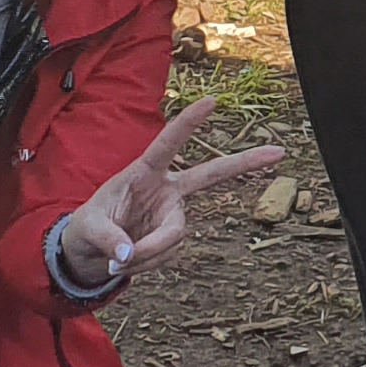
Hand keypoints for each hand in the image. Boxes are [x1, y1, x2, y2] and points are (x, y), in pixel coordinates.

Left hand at [54, 96, 289, 291]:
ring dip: (147, 254)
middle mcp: (166, 189)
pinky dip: (147, 264)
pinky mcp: (173, 237)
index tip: (211, 101)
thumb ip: (108, 240)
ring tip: (118, 260)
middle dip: (245, 164)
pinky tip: (130, 263)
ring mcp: (173, 214)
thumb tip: (130, 256)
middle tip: (278, 152)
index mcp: (142, 173)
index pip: (167, 144)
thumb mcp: (87, 230)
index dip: (188, 124)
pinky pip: (168, 255)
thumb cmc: (86, 229)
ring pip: (174, 237)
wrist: (88, 255)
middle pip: (211, 175)